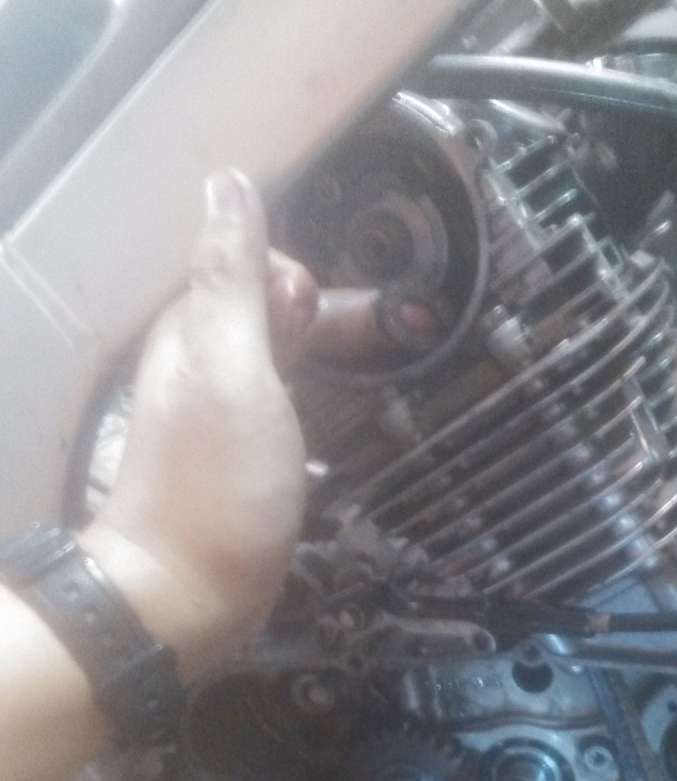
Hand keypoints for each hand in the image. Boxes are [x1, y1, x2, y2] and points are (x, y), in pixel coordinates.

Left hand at [78, 170, 432, 680]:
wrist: (186, 598)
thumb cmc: (216, 484)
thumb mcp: (229, 364)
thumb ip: (232, 276)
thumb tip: (230, 183)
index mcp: (195, 329)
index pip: (256, 267)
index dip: (303, 283)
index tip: (338, 321)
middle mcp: (204, 364)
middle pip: (275, 312)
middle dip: (329, 318)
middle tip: (386, 344)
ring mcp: (224, 417)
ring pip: (285, 360)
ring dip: (330, 357)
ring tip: (383, 370)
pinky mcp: (244, 462)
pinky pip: (286, 408)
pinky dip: (320, 403)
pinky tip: (344, 422)